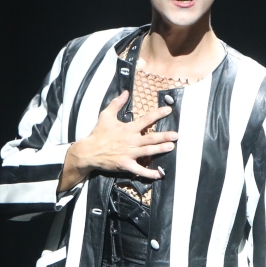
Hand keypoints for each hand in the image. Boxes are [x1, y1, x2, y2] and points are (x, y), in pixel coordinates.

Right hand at [58, 90, 177, 191]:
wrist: (89, 151)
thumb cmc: (98, 133)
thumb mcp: (106, 115)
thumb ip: (116, 103)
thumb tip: (125, 92)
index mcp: (128, 129)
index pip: (145, 120)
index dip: (157, 114)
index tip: (168, 110)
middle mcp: (131, 141)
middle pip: (150, 138)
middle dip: (164, 136)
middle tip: (176, 135)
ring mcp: (129, 153)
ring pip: (148, 151)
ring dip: (160, 149)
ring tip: (171, 147)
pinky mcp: (126, 164)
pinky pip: (139, 170)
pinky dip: (149, 173)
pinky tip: (159, 174)